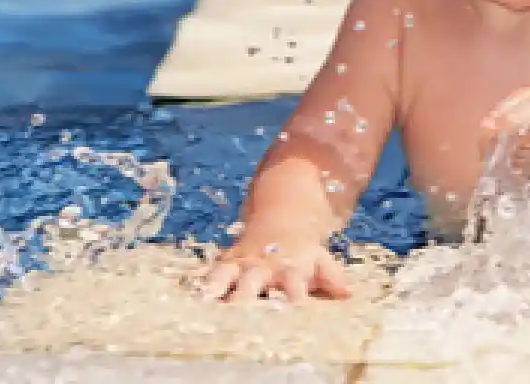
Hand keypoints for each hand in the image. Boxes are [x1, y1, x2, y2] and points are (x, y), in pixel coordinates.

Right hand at [195, 232, 350, 302]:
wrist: (283, 216)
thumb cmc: (302, 250)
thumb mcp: (321, 258)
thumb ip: (332, 274)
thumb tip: (347, 291)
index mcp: (289, 268)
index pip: (292, 285)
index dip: (293, 297)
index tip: (294, 309)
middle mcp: (262, 267)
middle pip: (252, 283)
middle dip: (245, 299)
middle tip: (239, 315)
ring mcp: (241, 264)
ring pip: (224, 276)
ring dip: (214, 288)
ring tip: (203, 301)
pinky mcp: (224, 263)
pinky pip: (206, 271)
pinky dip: (195, 280)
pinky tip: (182, 290)